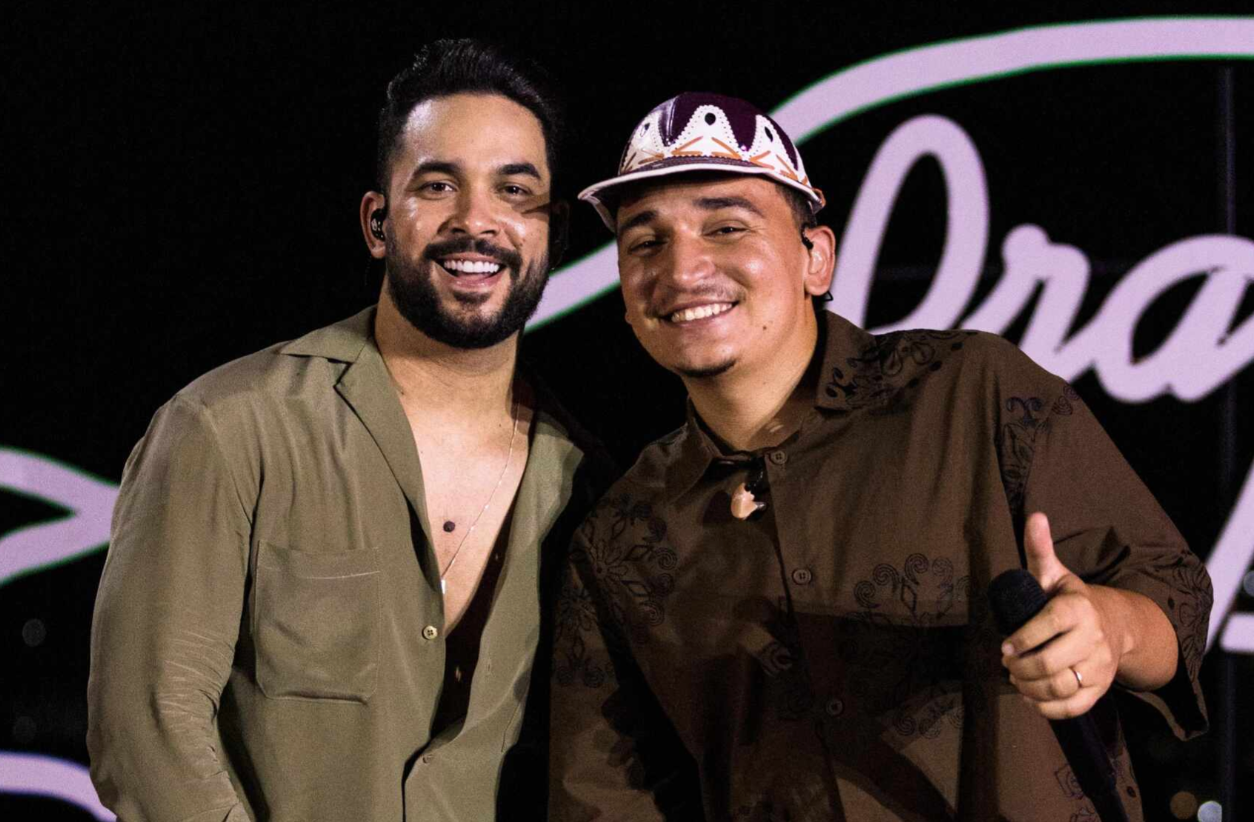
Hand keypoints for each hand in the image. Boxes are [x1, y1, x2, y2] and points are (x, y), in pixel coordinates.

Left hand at [1000, 512, 1124, 718]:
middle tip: (1008, 664)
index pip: (1047, 626)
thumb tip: (1034, 516)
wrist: (1113, 625)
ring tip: (1016, 679)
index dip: (1021, 639)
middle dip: (1020, 668)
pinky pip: (1073, 708)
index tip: (1004, 647)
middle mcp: (1092, 638)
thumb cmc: (1069, 599)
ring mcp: (1099, 666)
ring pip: (1059, 687)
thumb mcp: (1053, 573)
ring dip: (1029, 688)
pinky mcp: (1100, 689)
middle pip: (1049, 663)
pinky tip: (1031, 697)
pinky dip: (1047, 708)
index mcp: (1078, 608)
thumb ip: (1039, 549)